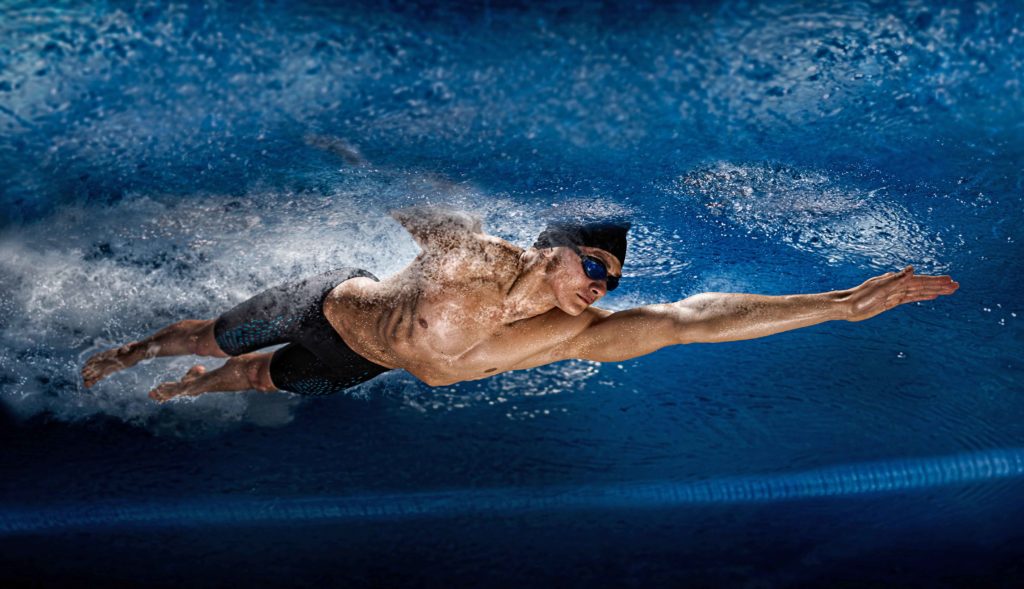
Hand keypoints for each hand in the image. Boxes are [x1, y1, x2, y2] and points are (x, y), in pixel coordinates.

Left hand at [839, 265, 958, 321]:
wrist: (845, 306)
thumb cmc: (859, 297)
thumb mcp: (879, 289)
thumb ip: (896, 279)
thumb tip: (912, 268)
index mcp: (896, 281)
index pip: (920, 281)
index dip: (935, 281)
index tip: (950, 281)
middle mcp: (897, 286)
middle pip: (922, 285)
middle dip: (939, 285)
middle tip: (956, 285)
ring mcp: (894, 293)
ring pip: (918, 291)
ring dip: (934, 290)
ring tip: (949, 290)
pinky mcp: (890, 301)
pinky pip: (910, 298)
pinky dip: (922, 296)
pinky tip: (930, 296)